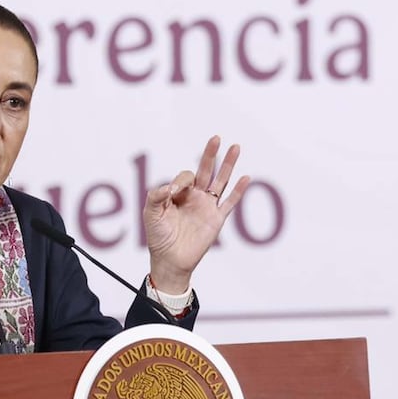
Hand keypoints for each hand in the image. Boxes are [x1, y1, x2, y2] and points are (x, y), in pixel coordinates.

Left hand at [143, 136, 249, 293]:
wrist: (170, 260)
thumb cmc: (158, 237)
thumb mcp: (151, 214)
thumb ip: (156, 196)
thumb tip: (170, 187)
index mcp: (179, 193)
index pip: (186, 177)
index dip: (182, 180)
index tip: (174, 192)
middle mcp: (195, 197)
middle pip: (206, 170)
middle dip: (210, 154)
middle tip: (216, 138)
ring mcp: (207, 207)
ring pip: (221, 181)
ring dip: (228, 165)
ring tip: (235, 147)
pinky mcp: (216, 219)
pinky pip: (230, 202)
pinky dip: (238, 191)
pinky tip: (246, 177)